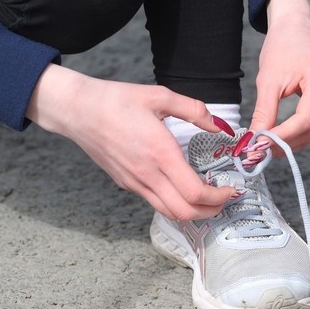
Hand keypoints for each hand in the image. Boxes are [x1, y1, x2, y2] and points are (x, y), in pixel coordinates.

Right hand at [26, 64, 234, 219]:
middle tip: (224, 199)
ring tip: (207, 199)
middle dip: (210, 211)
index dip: (218, 196)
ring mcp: (134, 182)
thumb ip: (194, 110)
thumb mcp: (159, 95)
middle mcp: (147, 175)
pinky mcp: (125, 182)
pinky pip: (154, 201)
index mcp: (160, 154)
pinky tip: (180, 188)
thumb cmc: (116, 99)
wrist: (77, 110)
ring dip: (192, 212)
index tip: (232, 188)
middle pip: (184, 212)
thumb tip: (220, 126)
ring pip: (168, 212)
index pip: (195, 192)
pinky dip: (173, 203)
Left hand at [249, 0, 309, 151]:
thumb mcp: (268, 79)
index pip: (305, 119)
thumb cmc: (282, 47)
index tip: (260, 145)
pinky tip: (279, 136)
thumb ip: (264, 111)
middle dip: (285, 142)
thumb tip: (255, 139)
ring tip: (265, 146)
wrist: (296, 27)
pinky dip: (298, 132)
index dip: (283, 136)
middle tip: (259, 152)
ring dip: (291, 141)